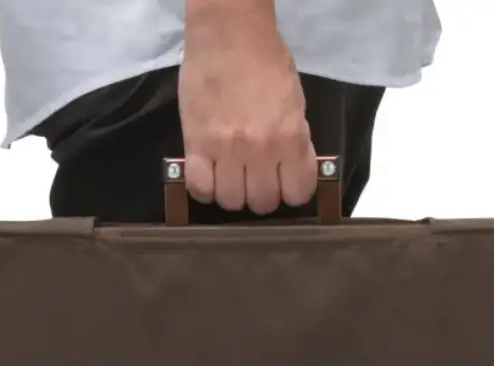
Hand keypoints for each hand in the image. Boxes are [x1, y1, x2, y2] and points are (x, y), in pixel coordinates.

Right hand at [178, 1, 317, 214]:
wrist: (229, 35)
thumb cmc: (266, 62)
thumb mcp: (294, 104)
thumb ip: (294, 140)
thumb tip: (290, 168)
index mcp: (291, 138)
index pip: (297, 193)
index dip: (292, 192)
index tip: (284, 183)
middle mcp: (260, 149)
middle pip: (263, 203)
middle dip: (260, 194)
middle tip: (254, 178)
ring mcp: (226, 150)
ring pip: (230, 201)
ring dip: (231, 193)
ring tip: (229, 176)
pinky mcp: (196, 144)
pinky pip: (199, 188)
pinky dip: (204, 189)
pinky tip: (208, 175)